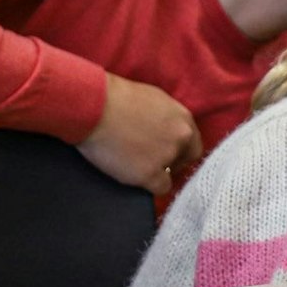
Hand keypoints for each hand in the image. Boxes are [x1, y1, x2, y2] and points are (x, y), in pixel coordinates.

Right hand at [79, 73, 201, 194]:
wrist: (94, 107)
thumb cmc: (115, 97)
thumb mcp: (153, 100)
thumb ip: (165, 118)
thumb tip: (164, 130)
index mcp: (183, 118)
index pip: (192, 143)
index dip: (179, 151)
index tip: (167, 154)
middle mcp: (180, 138)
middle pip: (185, 160)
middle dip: (171, 163)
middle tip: (151, 163)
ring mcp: (165, 157)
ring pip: (170, 176)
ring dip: (155, 172)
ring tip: (133, 165)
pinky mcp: (148, 174)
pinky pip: (159, 188)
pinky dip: (148, 185)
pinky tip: (133, 177)